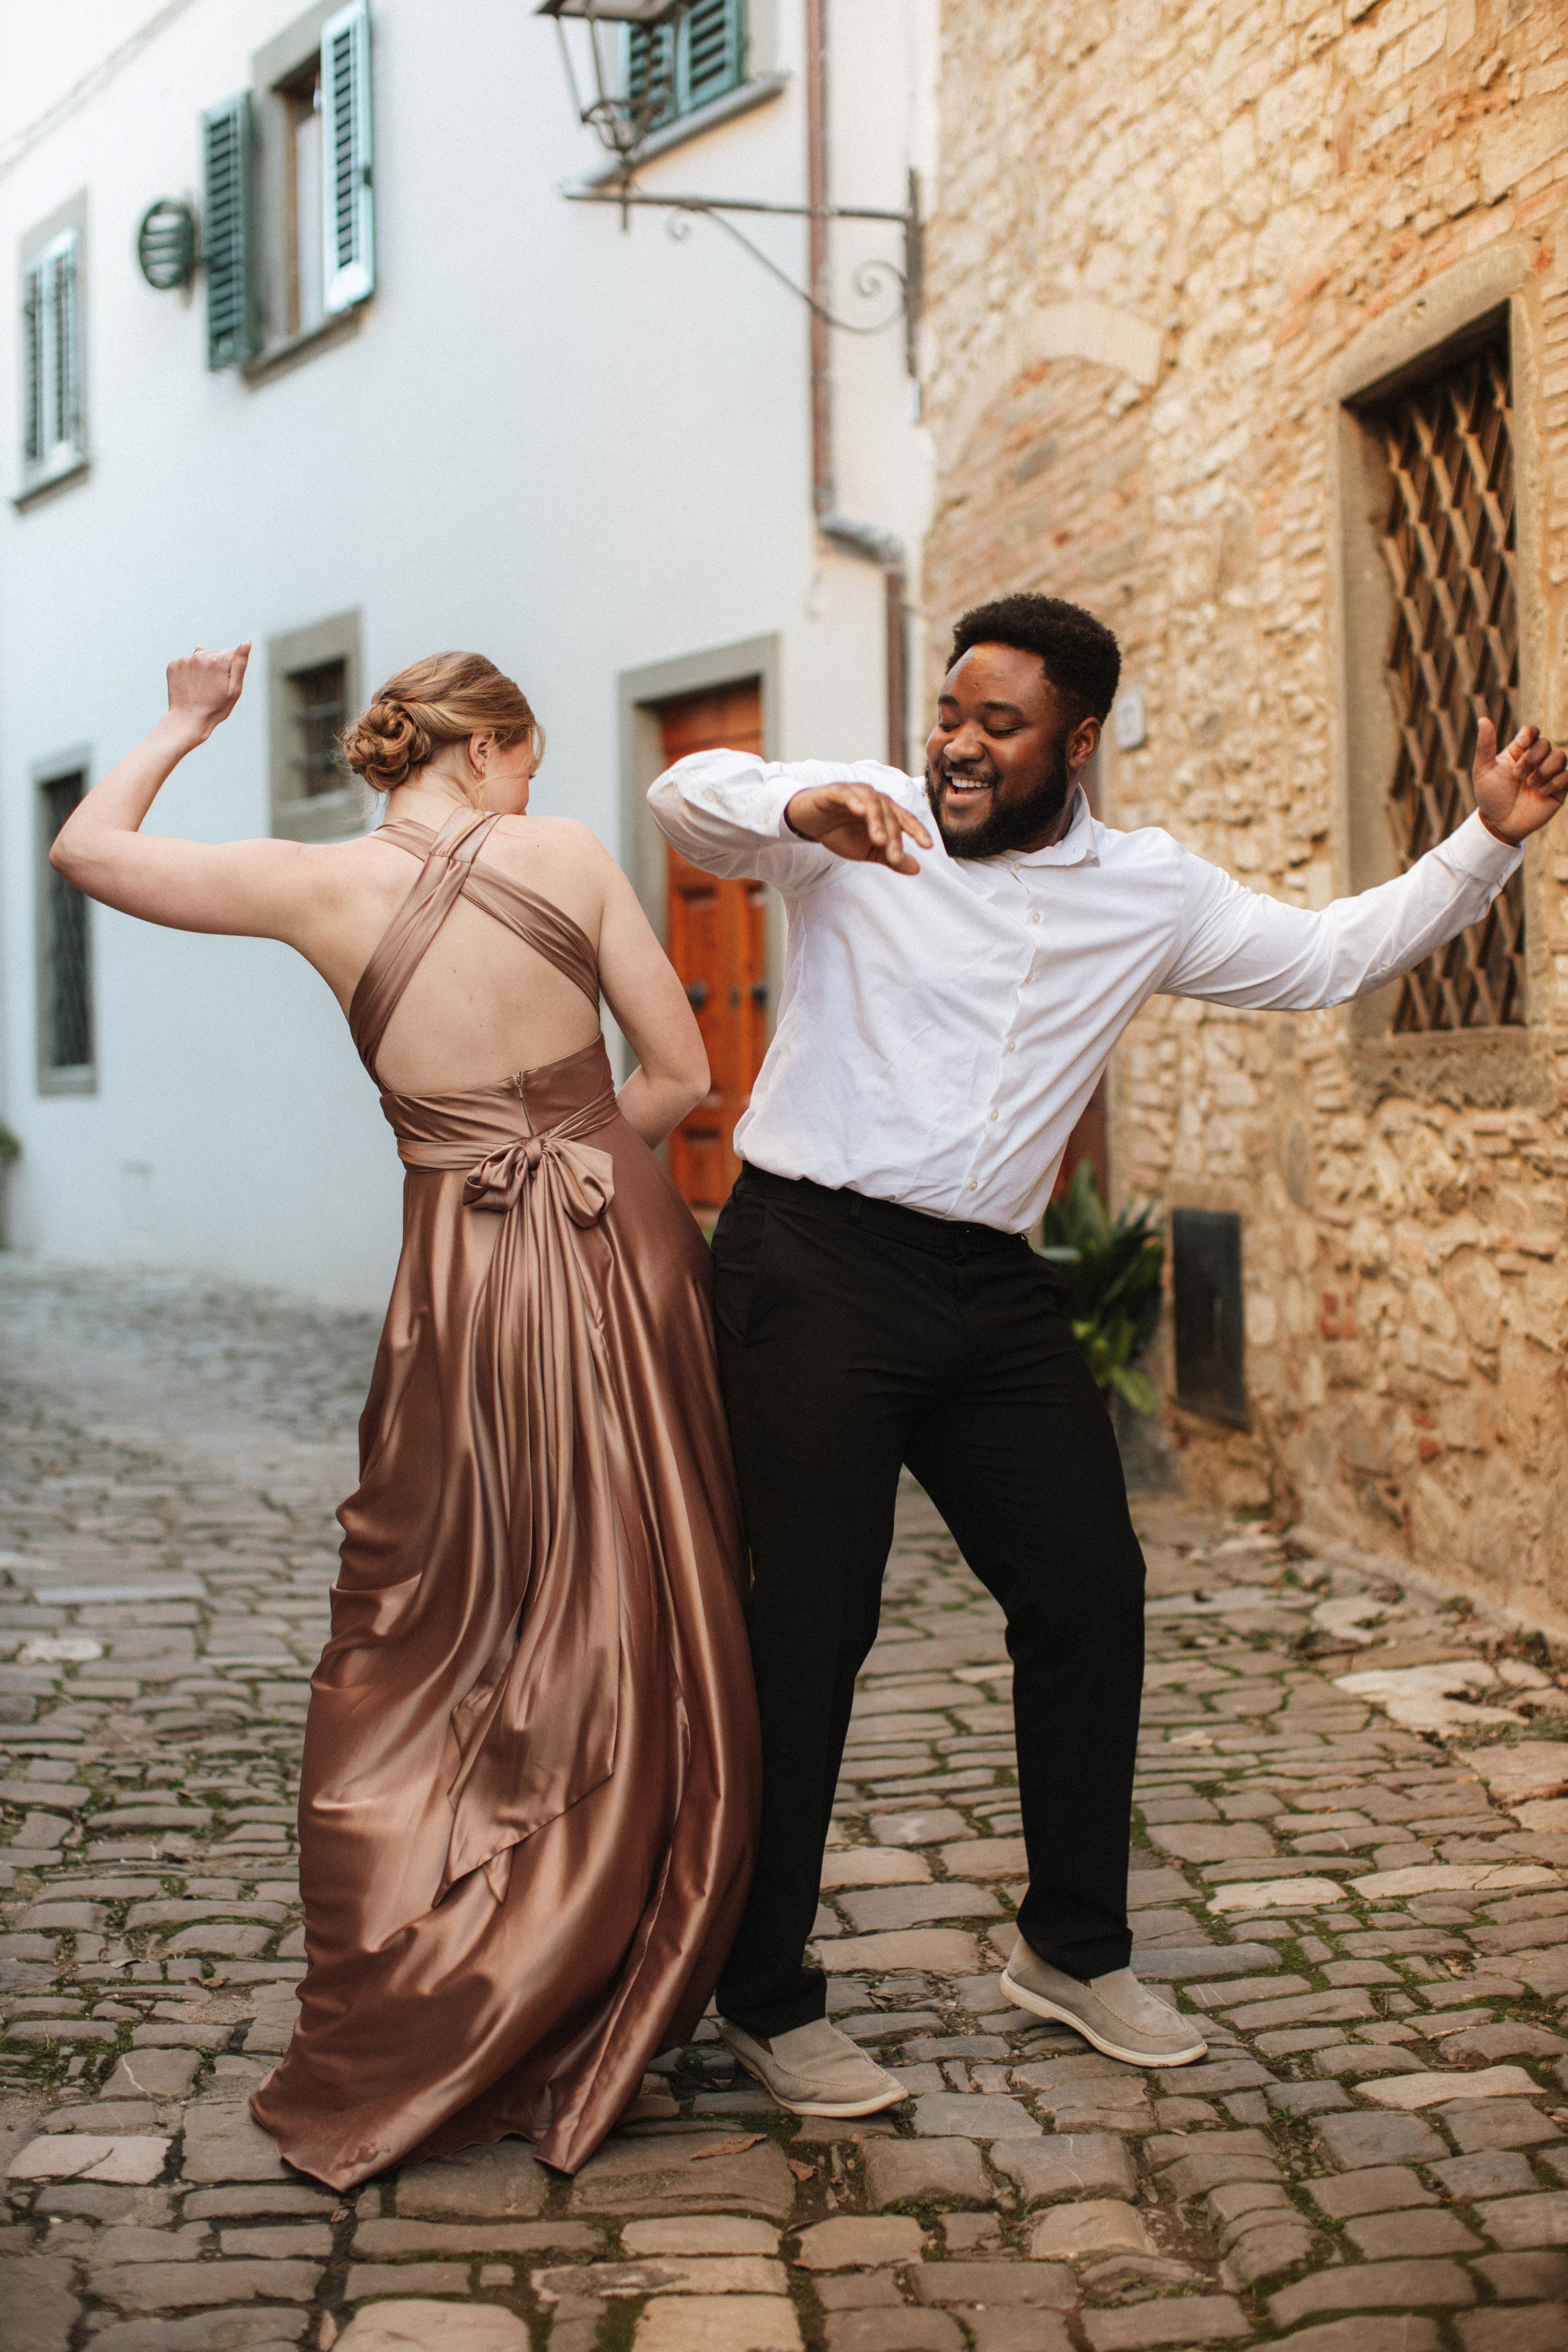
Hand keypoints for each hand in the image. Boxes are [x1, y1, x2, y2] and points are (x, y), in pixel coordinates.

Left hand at [166, 643, 250, 743]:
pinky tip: (191, 686)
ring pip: (200, 658)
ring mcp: (185, 660)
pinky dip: (190, 672)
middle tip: (214, 687)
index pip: (231, 653)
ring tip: (202, 687)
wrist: (188, 721)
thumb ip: (240, 663)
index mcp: (218, 660)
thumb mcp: (234, 689)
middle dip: (217, 667)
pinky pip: (187, 663)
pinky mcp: (173, 665)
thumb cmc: (215, 708)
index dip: (231, 668)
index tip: (225, 683)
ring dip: (203, 669)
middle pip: (215, 654)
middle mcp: (200, 655)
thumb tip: (247, 643)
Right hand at [784, 782, 932, 873]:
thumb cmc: (839, 832)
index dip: (917, 831)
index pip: (904, 819)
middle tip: (894, 857)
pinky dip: (854, 801)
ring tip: (879, 840)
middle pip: (889, 814)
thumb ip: (890, 857)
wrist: (808, 822)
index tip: (928, 846)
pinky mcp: (834, 792)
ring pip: (872, 803)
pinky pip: (847, 795)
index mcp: (884, 811)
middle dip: (894, 836)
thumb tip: (917, 869)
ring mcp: (854, 793)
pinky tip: (859, 811)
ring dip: (877, 821)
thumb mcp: (867, 851)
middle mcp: (873, 798)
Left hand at [1474, 718, 1566, 845]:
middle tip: (1518, 775)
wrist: (1500, 824)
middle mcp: (1536, 760)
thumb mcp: (1483, 770)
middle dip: (1532, 758)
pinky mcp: (1559, 789)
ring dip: (1544, 770)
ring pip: (1561, 756)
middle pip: (1546, 743)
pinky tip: (1541, 792)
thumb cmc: (1490, 797)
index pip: (1532, 732)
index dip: (1530, 734)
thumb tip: (1482, 719)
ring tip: (1530, 785)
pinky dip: (1555, 782)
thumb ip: (1485, 746)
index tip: (1522, 744)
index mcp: (1519, 752)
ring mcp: (1549, 774)